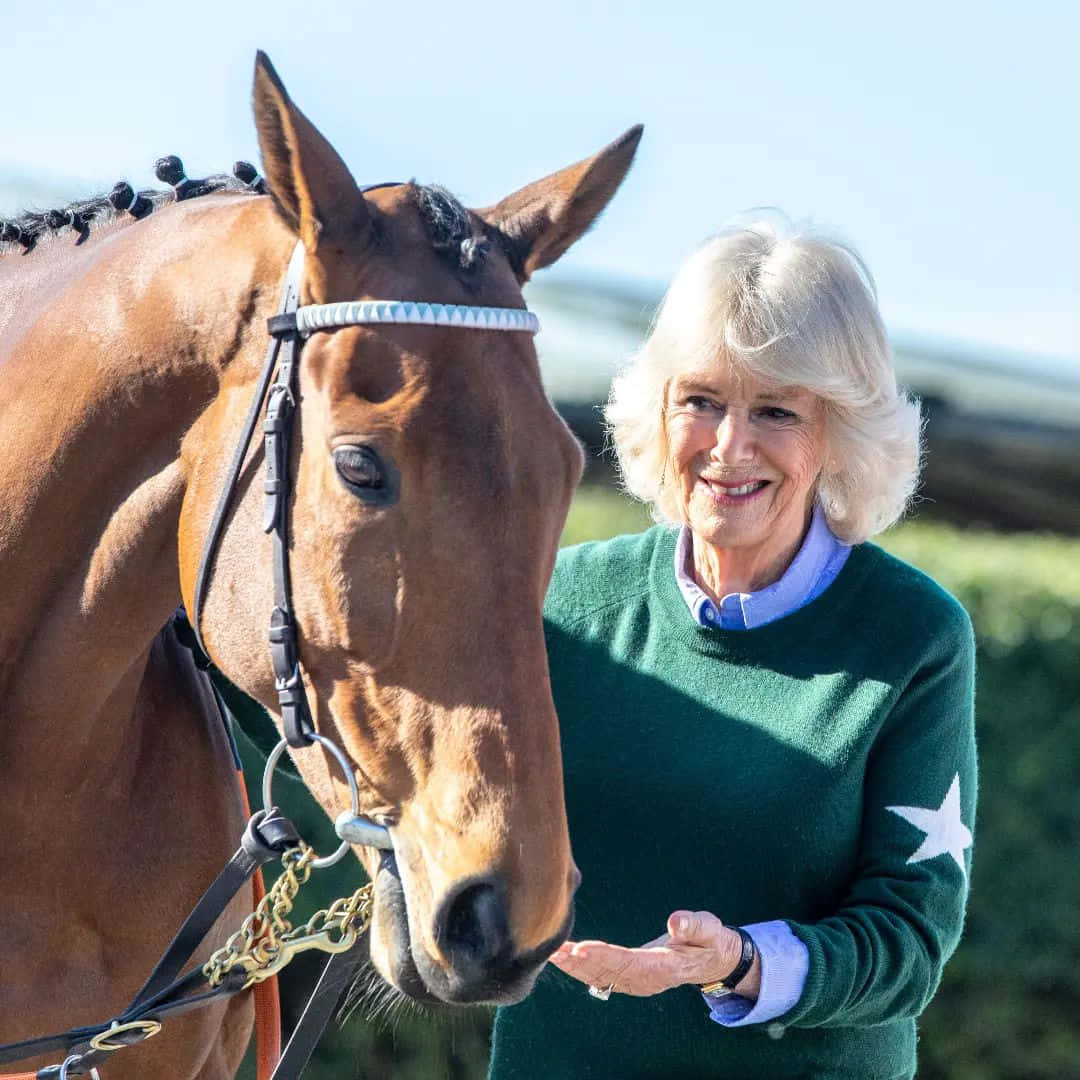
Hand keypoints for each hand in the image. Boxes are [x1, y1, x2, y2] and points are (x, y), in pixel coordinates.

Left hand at [549, 910, 742, 997]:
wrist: (711, 960)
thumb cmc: (709, 940)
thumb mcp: (708, 929)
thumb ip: (694, 926)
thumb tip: (676, 922)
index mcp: (664, 968)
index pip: (629, 963)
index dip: (604, 957)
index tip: (581, 949)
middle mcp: (647, 979)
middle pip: (609, 973)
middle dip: (580, 963)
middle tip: (555, 951)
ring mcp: (637, 981)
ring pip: (602, 977)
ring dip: (575, 967)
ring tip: (553, 953)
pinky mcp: (630, 976)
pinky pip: (603, 975)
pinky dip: (582, 967)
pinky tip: (564, 957)